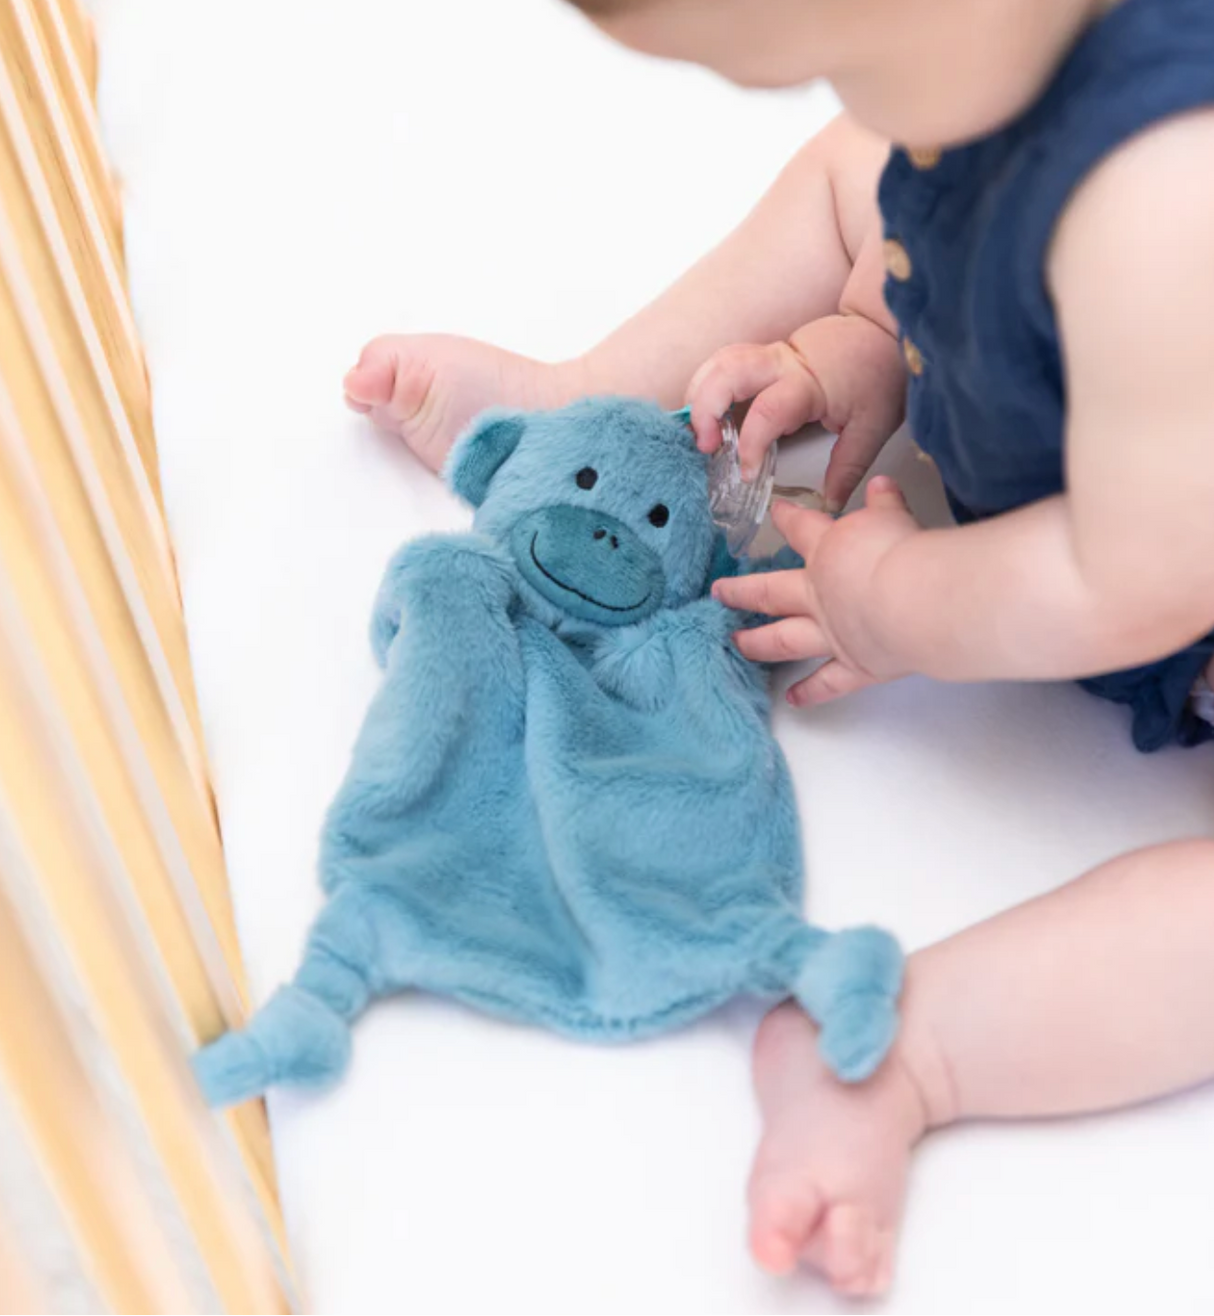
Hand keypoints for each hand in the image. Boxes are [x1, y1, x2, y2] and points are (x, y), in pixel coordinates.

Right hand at [684, 315, 905, 511]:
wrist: (883, 328)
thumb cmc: (879, 373)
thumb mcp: (872, 427)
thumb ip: (847, 467)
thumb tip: (829, 504)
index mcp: (807, 384)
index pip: (766, 413)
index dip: (750, 446)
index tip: (747, 474)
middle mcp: (780, 363)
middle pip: (725, 373)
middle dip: (705, 409)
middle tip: (706, 446)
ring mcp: (769, 355)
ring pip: (718, 363)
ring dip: (699, 395)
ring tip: (700, 433)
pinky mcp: (764, 355)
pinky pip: (724, 364)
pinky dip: (707, 387)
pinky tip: (708, 415)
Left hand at [711, 477, 922, 705]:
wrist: (914, 601)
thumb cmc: (902, 555)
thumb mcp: (895, 518)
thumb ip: (886, 505)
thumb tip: (883, 486)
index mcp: (828, 552)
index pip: (801, 528)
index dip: (787, 518)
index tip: (776, 513)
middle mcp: (818, 595)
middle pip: (769, 591)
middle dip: (742, 591)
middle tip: (720, 592)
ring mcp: (830, 634)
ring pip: (784, 639)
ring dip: (757, 643)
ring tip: (738, 644)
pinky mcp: (853, 666)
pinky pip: (826, 683)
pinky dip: (809, 692)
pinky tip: (792, 699)